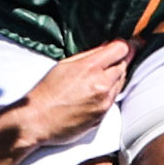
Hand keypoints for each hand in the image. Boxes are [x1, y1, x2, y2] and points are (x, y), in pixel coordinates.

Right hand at [16, 39, 132, 146]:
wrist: (39, 119)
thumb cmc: (47, 92)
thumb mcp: (65, 64)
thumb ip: (89, 54)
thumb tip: (106, 46)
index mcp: (91, 68)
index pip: (121, 49)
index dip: (125, 45)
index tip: (125, 45)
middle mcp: (102, 85)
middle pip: (125, 65)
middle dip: (120, 60)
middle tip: (113, 58)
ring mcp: (105, 101)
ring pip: (121, 82)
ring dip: (115, 76)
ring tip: (99, 75)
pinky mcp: (104, 115)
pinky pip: (114, 97)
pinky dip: (109, 91)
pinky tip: (95, 90)